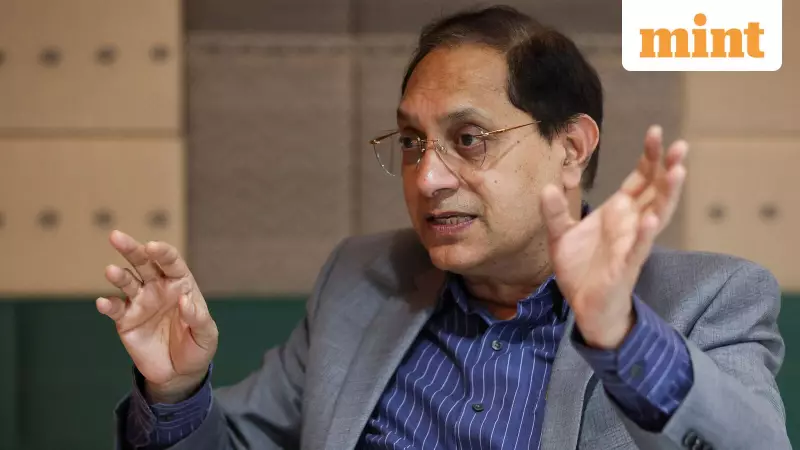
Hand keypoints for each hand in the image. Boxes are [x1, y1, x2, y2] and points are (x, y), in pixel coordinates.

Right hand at [96, 230, 217, 402]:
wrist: (179, 373)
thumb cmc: (197, 347)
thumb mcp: (207, 335)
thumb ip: (198, 318)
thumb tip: (184, 301)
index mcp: (180, 284)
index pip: (171, 262)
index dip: (162, 253)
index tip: (153, 247)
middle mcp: (158, 288)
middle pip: (143, 263)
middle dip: (131, 249)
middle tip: (116, 236)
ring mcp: (140, 302)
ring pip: (126, 282)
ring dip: (118, 276)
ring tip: (111, 271)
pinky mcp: (125, 320)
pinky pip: (114, 309)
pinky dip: (107, 305)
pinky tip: (103, 303)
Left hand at [541, 125, 687, 348]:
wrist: (584, 306)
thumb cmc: (580, 269)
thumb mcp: (561, 235)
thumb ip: (555, 212)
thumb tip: (547, 187)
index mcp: (618, 212)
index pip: (640, 179)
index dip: (649, 157)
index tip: (655, 132)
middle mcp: (631, 224)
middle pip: (655, 191)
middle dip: (667, 169)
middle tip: (679, 145)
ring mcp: (631, 244)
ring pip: (657, 216)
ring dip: (667, 194)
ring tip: (678, 172)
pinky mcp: (625, 267)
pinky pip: (638, 249)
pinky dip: (645, 234)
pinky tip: (650, 219)